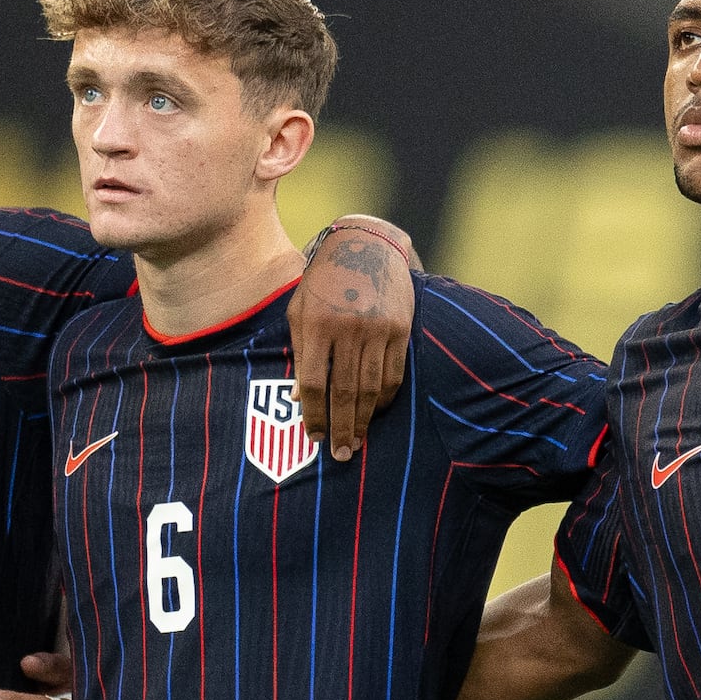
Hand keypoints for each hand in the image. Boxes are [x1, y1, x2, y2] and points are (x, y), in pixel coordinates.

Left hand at [288, 214, 418, 459]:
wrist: (366, 245)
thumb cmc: (323, 281)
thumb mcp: (300, 310)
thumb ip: (299, 354)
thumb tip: (300, 399)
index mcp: (317, 323)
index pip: (315, 382)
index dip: (313, 415)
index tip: (313, 437)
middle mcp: (349, 327)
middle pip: (344, 391)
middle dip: (341, 427)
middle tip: (340, 454)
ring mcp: (378, 329)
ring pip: (371, 387)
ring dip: (363, 420)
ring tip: (356, 441)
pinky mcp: (400, 328)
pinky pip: (393, 374)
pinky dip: (384, 399)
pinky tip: (375, 413)